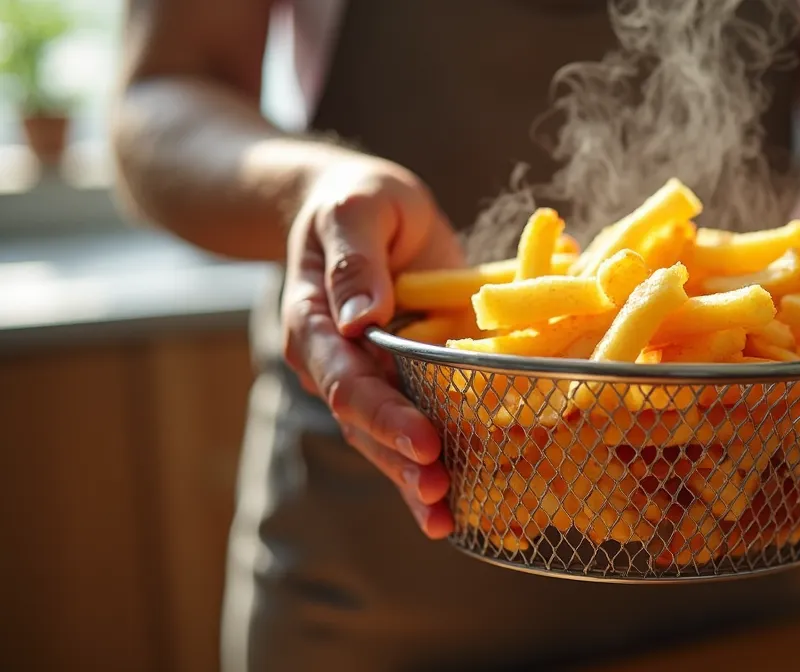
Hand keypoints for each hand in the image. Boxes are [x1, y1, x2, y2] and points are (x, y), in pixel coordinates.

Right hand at [280, 154, 464, 538]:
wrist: (355, 206)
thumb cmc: (354, 199)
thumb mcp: (355, 207)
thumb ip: (356, 259)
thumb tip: (362, 316)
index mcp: (315, 323)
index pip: (348, 380)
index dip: (386, 416)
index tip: (425, 443)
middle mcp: (336, 361)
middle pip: (365, 424)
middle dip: (403, 463)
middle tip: (442, 496)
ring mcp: (369, 376)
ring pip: (386, 439)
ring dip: (415, 479)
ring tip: (448, 520)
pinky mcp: (403, 378)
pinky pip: (416, 424)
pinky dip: (439, 461)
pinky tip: (465, 502)